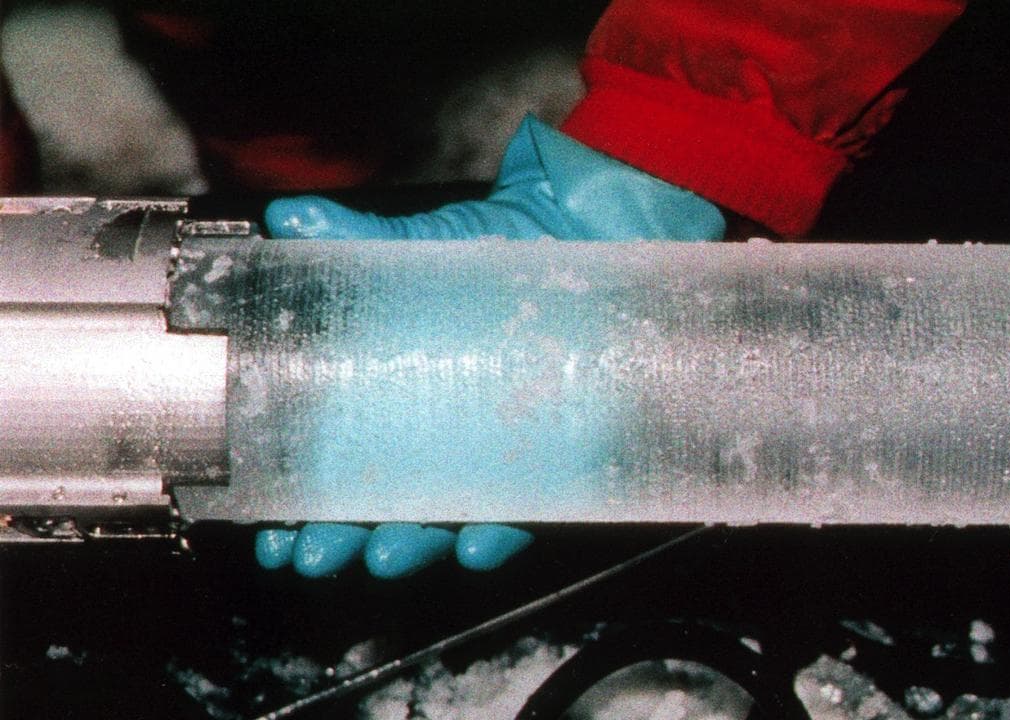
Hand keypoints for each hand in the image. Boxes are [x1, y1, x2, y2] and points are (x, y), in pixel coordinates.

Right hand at [256, 116, 725, 577]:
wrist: (602, 220)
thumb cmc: (516, 239)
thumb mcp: (430, 241)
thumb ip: (361, 241)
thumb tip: (289, 219)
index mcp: (409, 389)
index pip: (348, 458)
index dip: (308, 496)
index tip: (272, 524)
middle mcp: (456, 427)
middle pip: (392, 501)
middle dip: (345, 536)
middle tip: (310, 552)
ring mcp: (510, 444)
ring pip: (457, 517)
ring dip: (417, 545)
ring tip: (382, 554)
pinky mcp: (570, 451)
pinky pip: (538, 507)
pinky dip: (507, 530)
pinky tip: (475, 545)